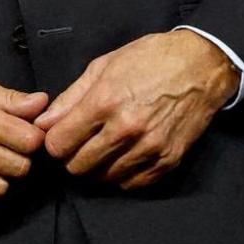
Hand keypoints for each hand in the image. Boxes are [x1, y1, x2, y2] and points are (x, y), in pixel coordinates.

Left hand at [35, 29, 239, 189]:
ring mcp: (150, 147)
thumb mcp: (101, 67)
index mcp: (104, 102)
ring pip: (105, 178)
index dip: (52, 142)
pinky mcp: (169, 159)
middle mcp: (126, 128)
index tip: (57, 137)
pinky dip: (122, 175)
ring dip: (96, 168)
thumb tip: (43, 123)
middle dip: (71, 158)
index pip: (60, 143)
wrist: (200, 66)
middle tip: (77, 146)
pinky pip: (134, 183)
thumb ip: (69, 99)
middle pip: (79, 166)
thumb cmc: (148, 59)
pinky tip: (120, 159)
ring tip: (99, 151)